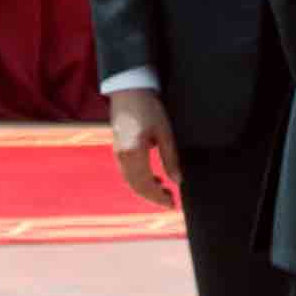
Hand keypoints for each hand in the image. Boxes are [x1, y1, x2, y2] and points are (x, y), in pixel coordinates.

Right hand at [106, 87, 179, 207]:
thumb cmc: (148, 108)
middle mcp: (122, 155)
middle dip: (152, 197)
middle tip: (170, 202)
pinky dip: (140, 180)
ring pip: (130, 180)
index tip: (172, 204)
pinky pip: (127, 172)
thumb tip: (177, 180)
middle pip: (136, 186)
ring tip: (165, 191)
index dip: (158, 197)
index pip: (145, 184)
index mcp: (133, 152)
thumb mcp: (164, 133)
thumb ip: (170, 158)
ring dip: (146, 190)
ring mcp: (118, 152)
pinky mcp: (118, 149)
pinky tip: (154, 178)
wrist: (128, 91)